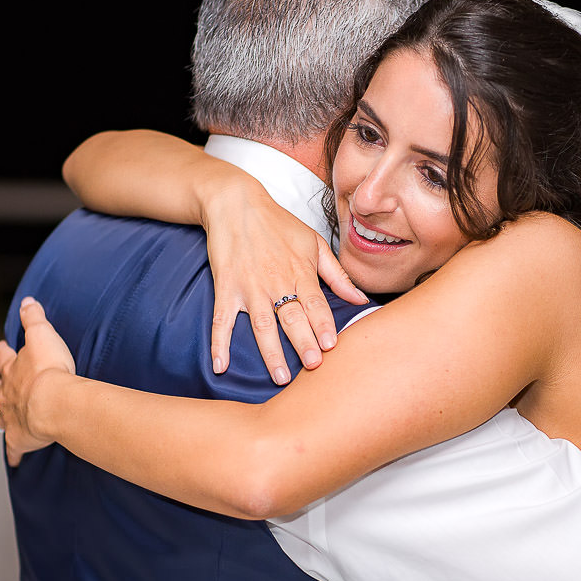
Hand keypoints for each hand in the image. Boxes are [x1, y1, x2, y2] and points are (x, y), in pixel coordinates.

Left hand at [0, 297, 75, 466]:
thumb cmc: (51, 369)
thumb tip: (27, 300)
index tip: (2, 348)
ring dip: (1, 416)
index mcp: (13, 370)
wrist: (54, 403)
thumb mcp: (43, 335)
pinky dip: (14, 453)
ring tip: (3, 418)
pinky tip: (15, 460)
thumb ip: (34, 317)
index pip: (2, 357)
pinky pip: (14, 448)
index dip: (2, 352)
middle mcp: (7, 394)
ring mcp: (12, 417)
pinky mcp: (19, 438)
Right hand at [202, 180, 366, 384]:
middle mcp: (276, 282)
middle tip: (313, 366)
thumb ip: (337, 274)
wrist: (236, 204)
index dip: (324, 324)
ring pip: (262, 325)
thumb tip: (360, 298)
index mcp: (300, 271)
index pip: (315, 303)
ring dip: (270, 352)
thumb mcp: (314, 243)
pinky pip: (222, 320)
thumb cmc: (278, 224)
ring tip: (279, 377)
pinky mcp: (226, 288)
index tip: (332, 345)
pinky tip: (220, 366)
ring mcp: (249, 287)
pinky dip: (219, 343)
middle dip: (303, 342)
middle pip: (292, 317)